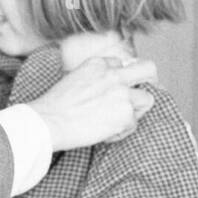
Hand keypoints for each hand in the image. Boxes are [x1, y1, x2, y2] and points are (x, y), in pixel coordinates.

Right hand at [28, 55, 156, 151]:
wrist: (48, 121)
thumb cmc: (53, 106)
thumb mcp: (72, 80)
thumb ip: (92, 79)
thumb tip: (100, 92)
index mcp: (98, 63)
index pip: (121, 63)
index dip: (121, 78)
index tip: (115, 89)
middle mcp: (113, 74)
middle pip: (148, 68)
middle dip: (149, 80)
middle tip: (141, 95)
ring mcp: (122, 93)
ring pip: (148, 98)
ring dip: (136, 112)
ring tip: (119, 121)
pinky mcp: (125, 114)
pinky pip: (133, 125)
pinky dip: (121, 132)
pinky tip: (105, 135)